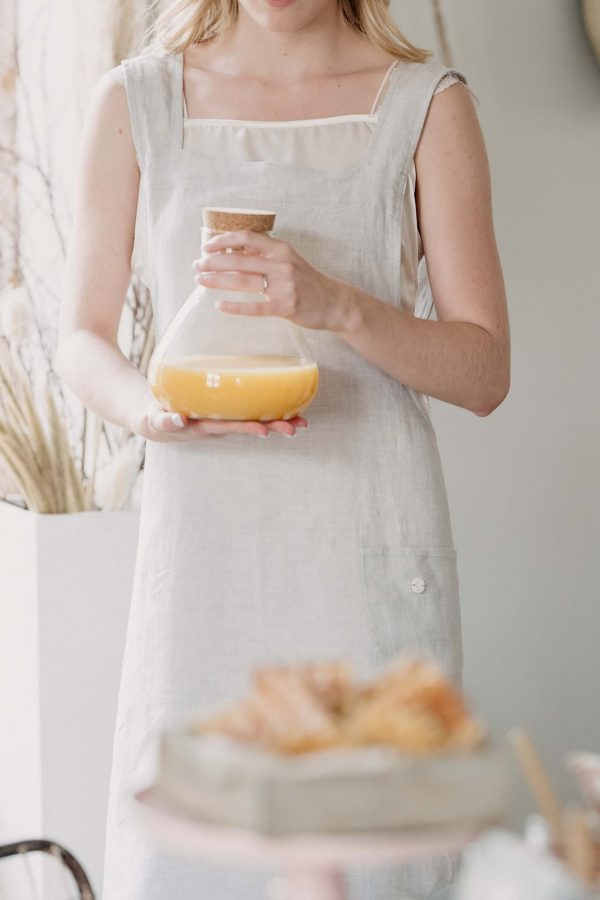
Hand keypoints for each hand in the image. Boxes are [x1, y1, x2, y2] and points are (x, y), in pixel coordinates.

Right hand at [138, 395, 307, 441]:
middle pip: (249, 426)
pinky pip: (251, 412)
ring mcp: (225, 420)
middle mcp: (219, 425)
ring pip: (254, 420)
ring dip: (277, 421)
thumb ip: (165, 420)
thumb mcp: (154, 419)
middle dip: (272, 427)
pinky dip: (269, 410)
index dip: (246, 427)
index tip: (264, 430)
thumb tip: (178, 420)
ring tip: (301, 423)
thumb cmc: (154, 416)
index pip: (228, 427)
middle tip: (295, 428)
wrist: (155, 418)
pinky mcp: (226, 412)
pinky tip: (289, 408)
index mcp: (204, 426)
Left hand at [192, 229, 352, 331]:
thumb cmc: (307, 282)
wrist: (334, 303)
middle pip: (240, 260)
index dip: (224, 240)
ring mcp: (284, 286)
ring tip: (200, 282)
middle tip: (197, 266)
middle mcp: (281, 264)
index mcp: (280, 249)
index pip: (247, 237)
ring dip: (218, 281)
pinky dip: (235, 307)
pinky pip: (255, 307)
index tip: (206, 246)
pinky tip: (219, 306)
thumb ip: (264, 256)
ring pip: (243, 281)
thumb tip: (232, 251)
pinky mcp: (286, 307)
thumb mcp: (288, 261)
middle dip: (213, 263)